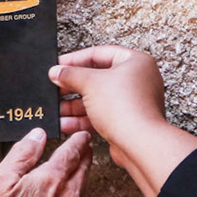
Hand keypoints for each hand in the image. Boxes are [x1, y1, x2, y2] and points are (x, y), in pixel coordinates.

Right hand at [0, 128, 91, 196]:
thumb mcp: (0, 180)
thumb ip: (22, 153)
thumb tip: (37, 135)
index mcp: (52, 178)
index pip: (73, 150)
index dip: (78, 140)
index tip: (80, 135)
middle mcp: (70, 194)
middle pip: (85, 165)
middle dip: (84, 153)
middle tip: (82, 147)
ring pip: (86, 184)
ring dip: (83, 173)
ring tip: (75, 168)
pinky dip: (80, 194)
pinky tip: (68, 195)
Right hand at [49, 46, 196, 196]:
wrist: (140, 144)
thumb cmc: (127, 109)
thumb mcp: (90, 83)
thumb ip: (70, 74)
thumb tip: (57, 71)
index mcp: (135, 62)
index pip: (99, 53)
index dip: (75, 59)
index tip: (59, 66)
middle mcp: (137, 80)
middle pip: (97, 78)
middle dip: (73, 86)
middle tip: (56, 87)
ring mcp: (133, 102)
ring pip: (97, 99)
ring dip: (74, 105)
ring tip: (57, 108)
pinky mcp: (126, 122)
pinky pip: (101, 116)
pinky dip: (83, 119)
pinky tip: (66, 123)